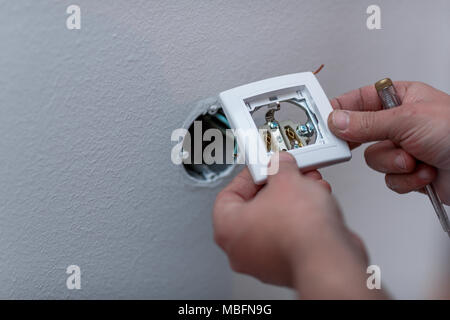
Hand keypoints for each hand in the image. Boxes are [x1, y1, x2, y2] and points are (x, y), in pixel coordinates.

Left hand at [213, 152, 384, 298]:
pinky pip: (291, 236)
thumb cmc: (298, 231)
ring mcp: (265, 262)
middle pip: (255, 208)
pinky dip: (303, 220)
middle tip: (290, 174)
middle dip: (278, 187)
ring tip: (310, 185)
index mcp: (227, 230)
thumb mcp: (285, 179)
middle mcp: (242, 250)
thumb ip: (279, 167)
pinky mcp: (289, 266)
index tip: (264, 168)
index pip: (228, 195)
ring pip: (276, 222)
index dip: (248, 176)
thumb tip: (280, 165)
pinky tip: (318, 204)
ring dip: (294, 201)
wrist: (329, 259)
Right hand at [328, 82, 449, 203]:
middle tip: (350, 145)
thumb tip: (337, 120)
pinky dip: (405, 179)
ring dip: (394, 163)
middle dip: (369, 143)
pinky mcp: (409, 171)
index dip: (341, 108)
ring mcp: (405, 147)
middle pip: (362, 132)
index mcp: (402, 98)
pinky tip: (423, 172)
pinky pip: (389, 177)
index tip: (323, 118)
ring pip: (374, 159)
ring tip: (414, 159)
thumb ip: (367, 122)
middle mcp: (401, 123)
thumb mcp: (407, 120)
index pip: (360, 99)